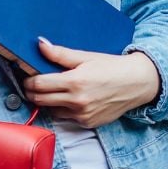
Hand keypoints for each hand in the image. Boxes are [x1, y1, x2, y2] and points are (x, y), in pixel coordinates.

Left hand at [23, 39, 160, 128]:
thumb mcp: (87, 56)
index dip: (29, 80)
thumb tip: (40, 45)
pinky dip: (64, 109)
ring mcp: (82, 114)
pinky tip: (73, 99)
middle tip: (35, 84)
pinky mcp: (87, 123)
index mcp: (75, 81)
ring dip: (48, 102)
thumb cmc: (113, 67)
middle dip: (32, 91)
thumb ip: (60, 54)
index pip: (38, 84)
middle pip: (39, 100)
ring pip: (50, 110)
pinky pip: (66, 118)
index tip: (29, 76)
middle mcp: (77, 101)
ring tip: (57, 91)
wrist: (139, 82)